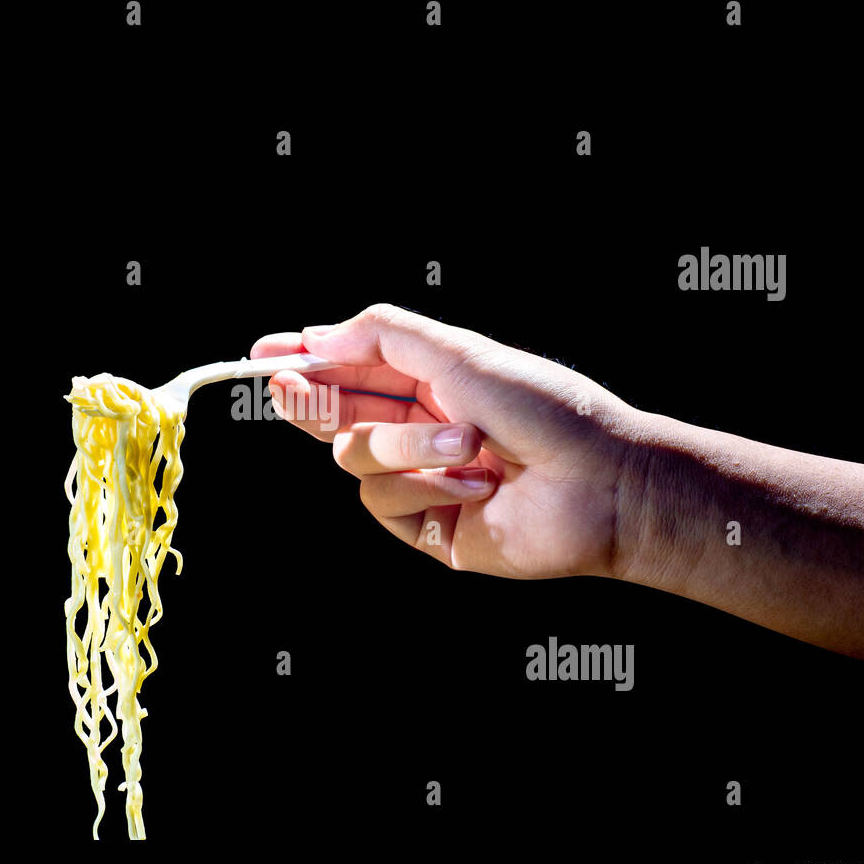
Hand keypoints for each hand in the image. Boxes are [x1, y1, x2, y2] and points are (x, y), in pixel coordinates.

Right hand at [251, 303, 640, 577]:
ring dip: (407, 448)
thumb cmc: (544, 408)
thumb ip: (383, 337)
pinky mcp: (426, 527)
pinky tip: (477, 482)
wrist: (601, 484)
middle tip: (285, 389)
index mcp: (430, 382)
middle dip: (313, 400)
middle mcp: (419, 430)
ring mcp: (420, 481)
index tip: (261, 356)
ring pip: (355, 459)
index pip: (351, 370)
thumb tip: (317, 336)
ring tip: (469, 443)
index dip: (304, 362)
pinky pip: (384, 502)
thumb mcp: (459, 353)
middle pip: (337, 414)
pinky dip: (429, 487)